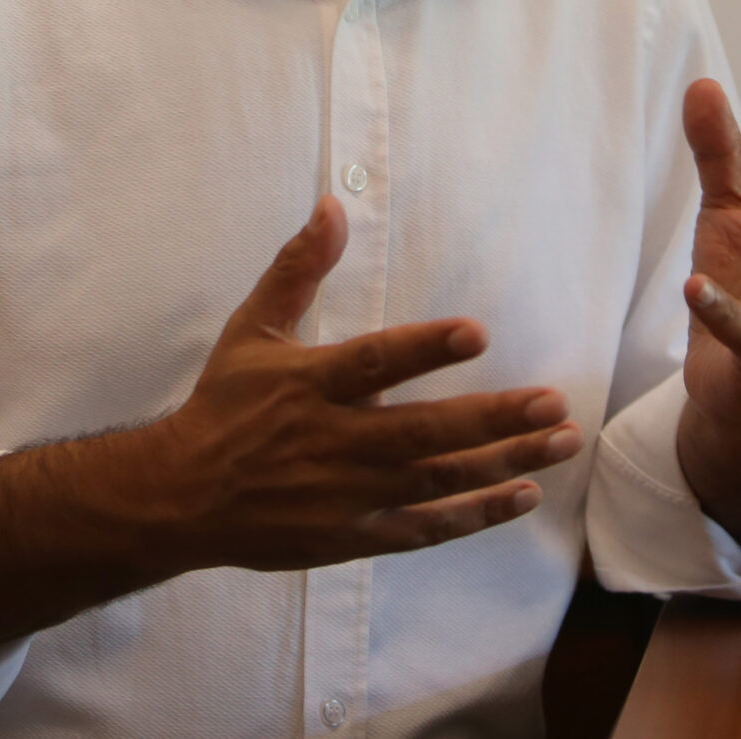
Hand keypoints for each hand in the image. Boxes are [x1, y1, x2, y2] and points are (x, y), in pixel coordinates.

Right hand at [141, 194, 581, 571]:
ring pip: (436, 480)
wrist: (180, 497)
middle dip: (493, 418)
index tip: (479, 333)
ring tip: (560, 441)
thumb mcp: (252, 328)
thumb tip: (332, 204)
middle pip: (422, 431)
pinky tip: (522, 493)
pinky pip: (424, 529)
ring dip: (503, 462)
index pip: (374, 363)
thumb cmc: (224, 404)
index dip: (426, 349)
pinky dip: (473, 515)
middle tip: (553, 402)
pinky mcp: (352, 537)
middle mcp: (331, 441)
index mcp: (308, 383)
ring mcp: (346, 495)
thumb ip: (298, 268)